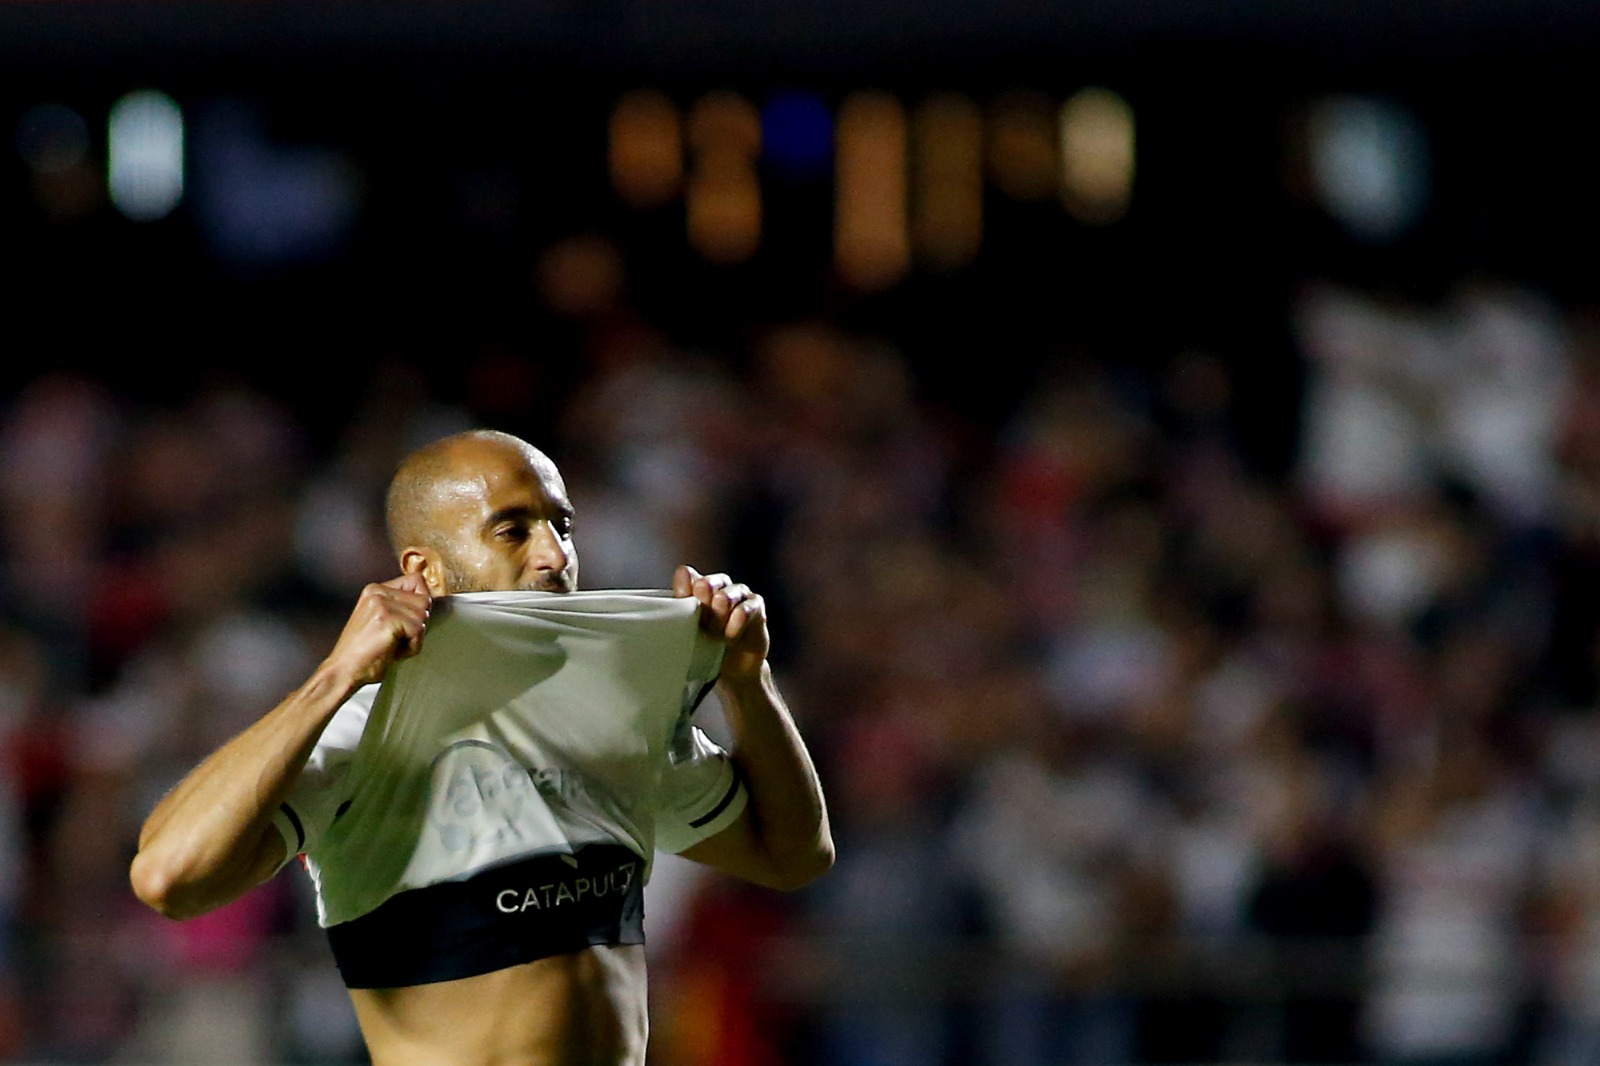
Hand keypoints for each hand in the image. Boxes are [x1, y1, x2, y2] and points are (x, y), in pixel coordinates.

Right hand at [324, 572, 432, 687]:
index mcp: (376, 590)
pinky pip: (418, 630)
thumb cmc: (365, 653)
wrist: (343, 671)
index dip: (421, 603)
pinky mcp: (387, 619)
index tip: (409, 622)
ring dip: (414, 638)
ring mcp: (382, 604)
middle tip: (397, 640)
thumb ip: (401, 606)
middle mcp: (378, 592)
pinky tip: (393, 652)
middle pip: (425, 600)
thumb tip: (432, 600)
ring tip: (392, 647)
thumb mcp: (381, 620)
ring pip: (423, 616)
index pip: (417, 580)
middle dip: (417, 624)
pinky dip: (411, 647)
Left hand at [673, 565, 768, 682]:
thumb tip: (673, 596)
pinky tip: (730, 638)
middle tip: (701, 624)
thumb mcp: (689, 630)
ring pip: (726, 595)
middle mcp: (718, 585)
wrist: (734, 667)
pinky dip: (735, 625)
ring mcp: (738, 593)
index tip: (683, 608)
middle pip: (706, 583)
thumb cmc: (706, 645)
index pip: (686, 575)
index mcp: (696, 587)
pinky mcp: (756, 606)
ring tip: (715, 636)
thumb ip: (681, 611)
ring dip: (718, 618)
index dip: (683, 591)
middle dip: (702, 606)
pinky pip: (745, 609)